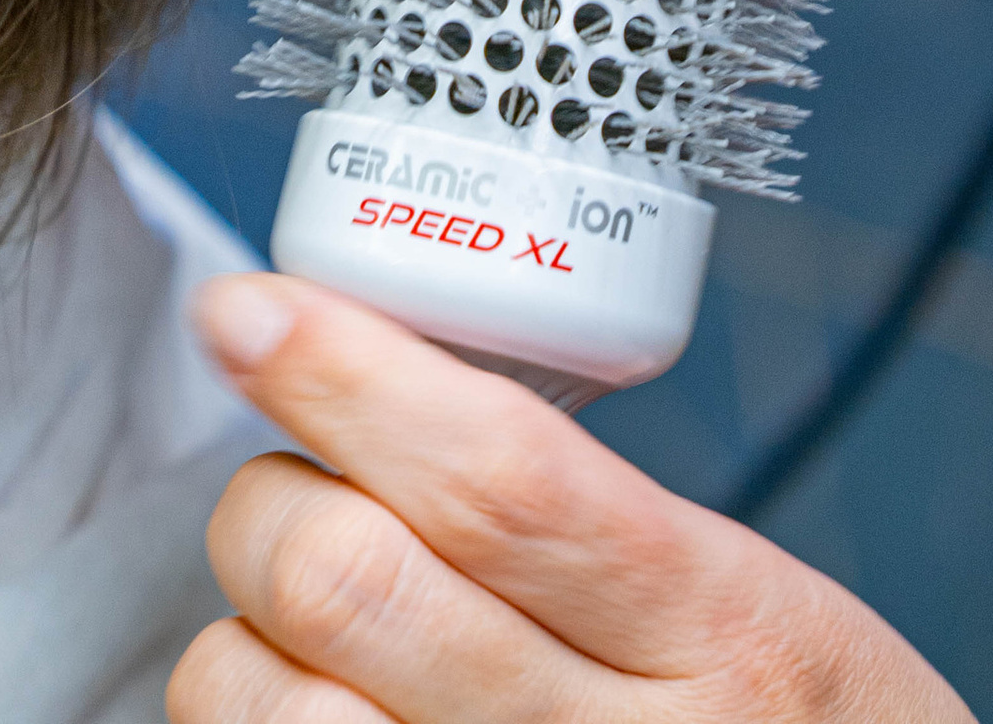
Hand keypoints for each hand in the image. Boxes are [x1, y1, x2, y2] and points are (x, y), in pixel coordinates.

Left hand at [175, 271, 975, 722]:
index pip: (498, 476)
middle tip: (297, 483)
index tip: (253, 309)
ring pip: (266, 704)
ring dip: (247, 637)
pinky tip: (321, 710)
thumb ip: (585, 507)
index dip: (349, 377)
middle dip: (274, 496)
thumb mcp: (746, 599)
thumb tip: (381, 386)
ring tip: (316, 630)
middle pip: (351, 581)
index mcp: (714, 623)